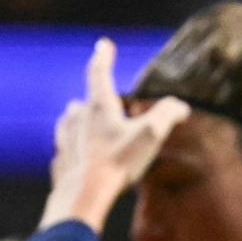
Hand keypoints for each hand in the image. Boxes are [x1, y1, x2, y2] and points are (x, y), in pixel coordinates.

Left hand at [37, 38, 190, 231]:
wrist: (84, 196)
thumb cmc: (118, 162)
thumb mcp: (150, 135)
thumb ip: (167, 115)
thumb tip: (181, 107)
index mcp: (99, 107)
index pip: (99, 73)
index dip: (103, 57)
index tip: (103, 45)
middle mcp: (77, 119)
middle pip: (83, 102)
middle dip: (92, 100)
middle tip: (100, 101)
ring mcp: (65, 141)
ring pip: (69, 123)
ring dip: (78, 122)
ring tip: (85, 127)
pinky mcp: (60, 163)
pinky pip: (65, 151)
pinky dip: (72, 150)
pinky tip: (78, 159)